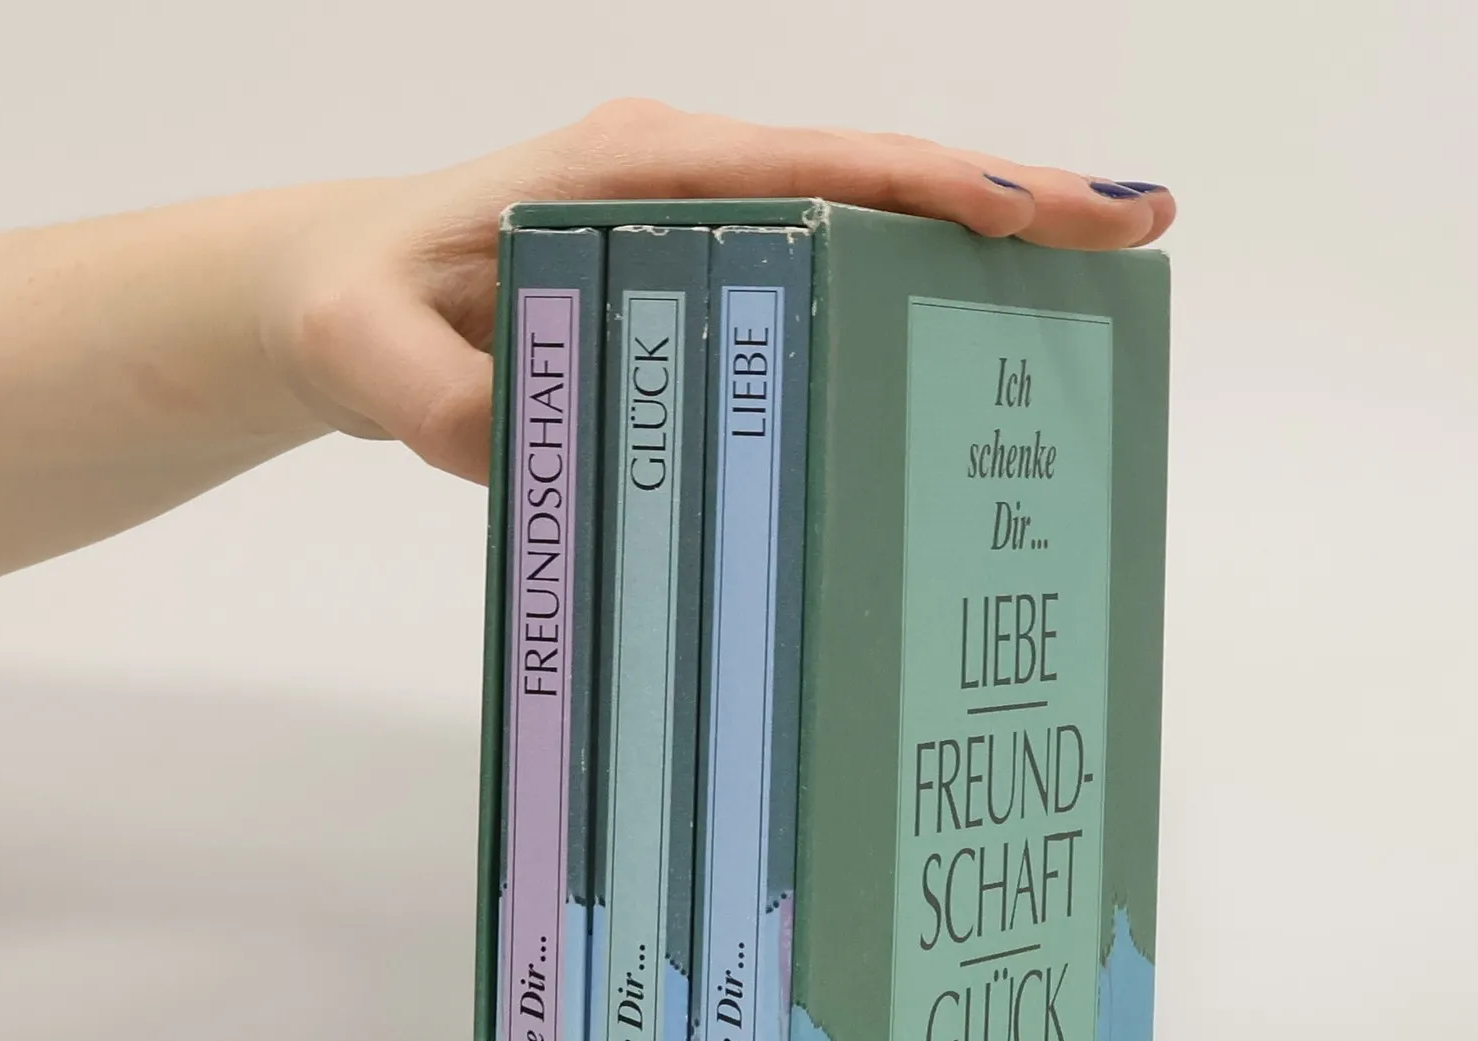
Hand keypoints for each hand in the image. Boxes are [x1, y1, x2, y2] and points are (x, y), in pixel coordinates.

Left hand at [259, 99, 1175, 483]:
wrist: (339, 295)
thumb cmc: (359, 301)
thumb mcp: (368, 350)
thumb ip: (433, 398)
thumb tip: (505, 438)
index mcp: (634, 170)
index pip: (808, 164)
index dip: (922, 189)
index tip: (1026, 217)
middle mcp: (691, 178)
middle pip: (877, 176)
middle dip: (1013, 198)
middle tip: (1138, 228)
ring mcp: (709, 222)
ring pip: (870, 218)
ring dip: (988, 243)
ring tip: (1103, 273)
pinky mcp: (712, 274)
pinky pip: (833, 268)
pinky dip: (919, 288)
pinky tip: (986, 335)